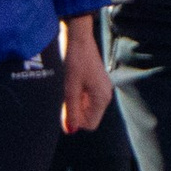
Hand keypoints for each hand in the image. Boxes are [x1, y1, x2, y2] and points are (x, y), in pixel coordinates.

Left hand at [60, 14, 110, 135]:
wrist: (79, 39)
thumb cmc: (75, 62)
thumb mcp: (70, 88)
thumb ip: (71, 110)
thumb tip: (71, 130)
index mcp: (101, 98)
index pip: (90, 124)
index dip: (76, 120)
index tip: (66, 107)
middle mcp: (105, 95)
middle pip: (89, 116)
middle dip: (75, 111)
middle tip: (65, 95)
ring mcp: (102, 89)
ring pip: (87, 107)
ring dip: (75, 103)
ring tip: (68, 87)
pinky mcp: (96, 83)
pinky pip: (87, 98)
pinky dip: (77, 96)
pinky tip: (71, 83)